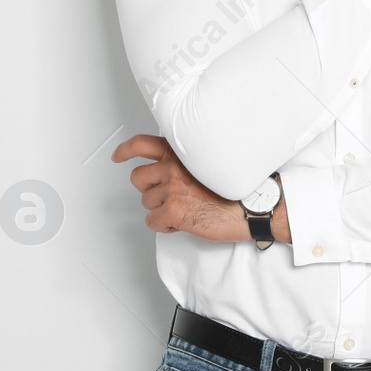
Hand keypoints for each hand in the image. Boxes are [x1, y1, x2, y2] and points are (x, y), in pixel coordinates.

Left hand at [112, 134, 249, 242]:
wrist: (253, 206)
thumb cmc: (238, 187)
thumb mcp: (209, 162)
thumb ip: (186, 161)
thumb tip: (169, 170)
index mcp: (180, 153)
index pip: (142, 144)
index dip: (125, 150)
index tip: (118, 156)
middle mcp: (172, 167)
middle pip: (138, 178)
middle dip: (148, 188)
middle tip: (163, 195)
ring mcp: (171, 188)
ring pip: (146, 203)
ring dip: (160, 209)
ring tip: (182, 210)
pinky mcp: (173, 210)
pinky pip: (153, 222)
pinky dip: (164, 226)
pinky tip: (180, 223)